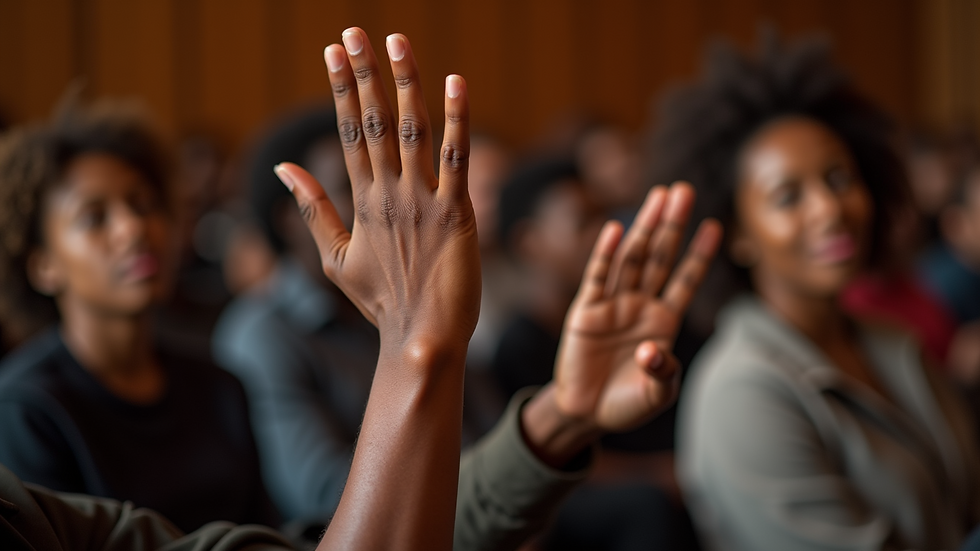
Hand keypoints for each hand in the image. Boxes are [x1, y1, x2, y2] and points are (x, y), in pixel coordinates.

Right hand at [274, 30, 479, 352]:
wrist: (421, 338)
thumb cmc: (382, 302)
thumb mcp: (335, 258)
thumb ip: (313, 208)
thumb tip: (283, 168)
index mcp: (362, 202)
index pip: (349, 134)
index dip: (341, 90)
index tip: (332, 52)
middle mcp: (389, 194)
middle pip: (375, 123)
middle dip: (364, 75)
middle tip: (355, 32)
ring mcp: (423, 201)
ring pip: (413, 130)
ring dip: (406, 83)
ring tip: (398, 41)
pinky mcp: (457, 213)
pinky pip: (457, 158)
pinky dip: (457, 120)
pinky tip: (456, 83)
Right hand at [523, 184, 721, 464]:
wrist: (587, 413)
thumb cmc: (627, 404)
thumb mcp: (657, 395)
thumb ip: (662, 373)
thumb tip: (650, 349)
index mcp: (663, 322)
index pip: (685, 281)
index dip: (700, 255)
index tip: (715, 227)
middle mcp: (640, 306)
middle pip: (660, 257)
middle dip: (672, 225)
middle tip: (685, 190)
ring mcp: (613, 305)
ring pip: (632, 258)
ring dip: (646, 227)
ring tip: (659, 195)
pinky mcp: (586, 311)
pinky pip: (597, 277)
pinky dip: (606, 254)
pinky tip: (617, 230)